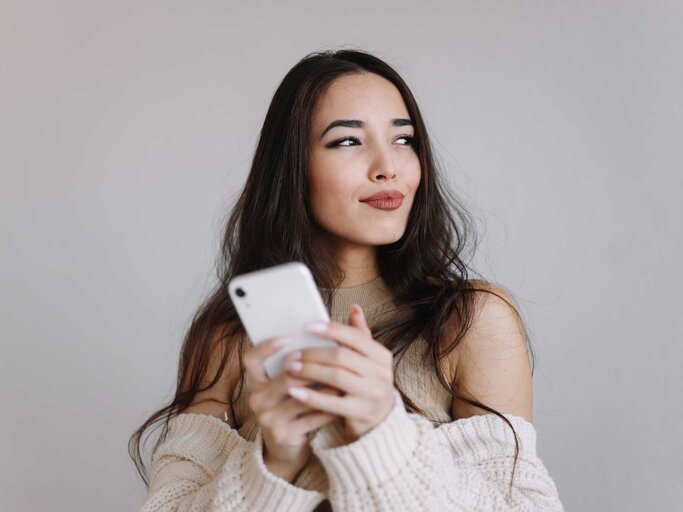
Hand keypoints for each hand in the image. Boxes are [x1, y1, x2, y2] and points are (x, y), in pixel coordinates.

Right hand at [242, 336, 342, 474]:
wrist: (286, 448)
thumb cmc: (291, 406)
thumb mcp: (287, 385)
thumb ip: (297, 362)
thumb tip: (318, 330)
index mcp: (255, 382)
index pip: (251, 360)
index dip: (266, 347)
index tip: (288, 337)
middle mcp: (256, 400)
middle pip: (285, 378)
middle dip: (312, 368)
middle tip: (334, 356)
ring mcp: (268, 419)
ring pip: (301, 397)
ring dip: (325, 386)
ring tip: (344, 376)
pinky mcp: (283, 435)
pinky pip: (310, 417)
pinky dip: (328, 407)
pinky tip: (342, 399)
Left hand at [282, 304, 394, 442]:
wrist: (381, 419)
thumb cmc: (367, 382)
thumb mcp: (369, 359)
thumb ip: (361, 335)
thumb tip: (354, 308)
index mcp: (382, 356)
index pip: (355, 337)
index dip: (331, 330)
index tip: (308, 326)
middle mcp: (381, 374)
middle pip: (342, 356)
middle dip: (313, 353)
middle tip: (292, 353)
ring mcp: (372, 394)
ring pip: (336, 377)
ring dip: (310, 371)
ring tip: (290, 368)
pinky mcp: (361, 413)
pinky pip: (332, 403)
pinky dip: (312, 396)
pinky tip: (295, 391)